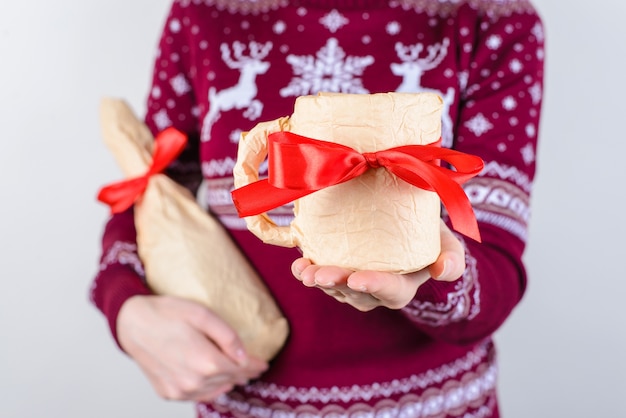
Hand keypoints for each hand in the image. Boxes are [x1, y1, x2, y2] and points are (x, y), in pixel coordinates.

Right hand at [116, 295, 267, 401]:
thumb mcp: (203, 315)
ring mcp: (179, 390)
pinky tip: (212, 381)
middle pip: (229, 380)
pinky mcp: (168, 393)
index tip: (263, 364)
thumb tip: (244, 355)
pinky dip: (208, 390)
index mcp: (206, 361)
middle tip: (252, 368)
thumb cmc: (167, 314)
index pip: (241, 368)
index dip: (255, 366)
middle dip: (243, 373)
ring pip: (215, 390)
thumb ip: (227, 336)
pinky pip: (197, 396)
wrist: (132, 323)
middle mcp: (194, 381)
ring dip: (226, 382)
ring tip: (234, 373)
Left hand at [291, 220, 464, 311]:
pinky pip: (320, 278)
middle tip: (319, 275)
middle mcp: (376, 293)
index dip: (374, 286)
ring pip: (333, 288)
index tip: (357, 279)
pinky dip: (306, 271)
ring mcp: (353, 287)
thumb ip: (452, 258)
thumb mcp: (447, 242)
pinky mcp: (336, 274)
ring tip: (303, 270)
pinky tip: (298, 264)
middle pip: (355, 293)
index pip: (391, 291)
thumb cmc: (428, 235)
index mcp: (404, 287)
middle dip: (336, 284)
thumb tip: (443, 271)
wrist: (405, 225)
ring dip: (317, 279)